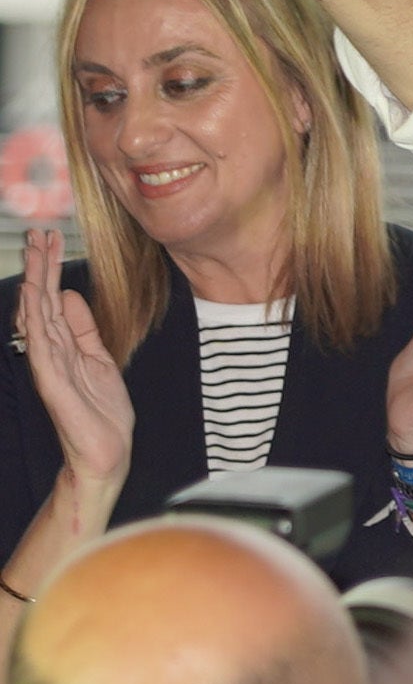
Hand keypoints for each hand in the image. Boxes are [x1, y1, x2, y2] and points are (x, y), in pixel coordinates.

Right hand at [17, 230, 129, 489]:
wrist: (106, 451)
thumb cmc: (101, 409)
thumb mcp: (99, 358)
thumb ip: (84, 328)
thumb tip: (70, 294)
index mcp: (62, 344)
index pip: (53, 299)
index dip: (51, 268)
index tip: (50, 238)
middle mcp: (50, 350)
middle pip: (41, 300)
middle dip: (40, 265)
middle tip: (38, 232)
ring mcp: (48, 364)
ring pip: (38, 315)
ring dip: (37, 281)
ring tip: (35, 252)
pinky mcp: (52, 380)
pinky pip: (41, 343)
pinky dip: (37, 318)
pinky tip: (36, 296)